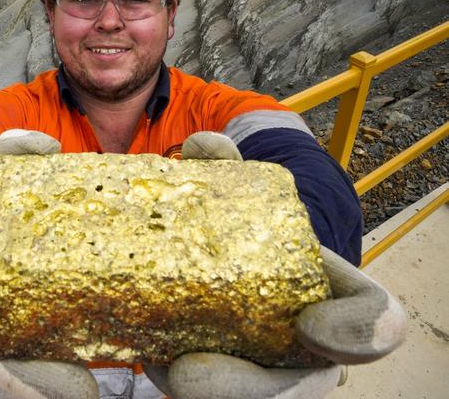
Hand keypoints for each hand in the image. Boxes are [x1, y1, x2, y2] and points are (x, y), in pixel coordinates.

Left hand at [144, 131, 407, 398]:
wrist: (231, 258)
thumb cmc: (250, 226)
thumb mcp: (243, 192)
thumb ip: (229, 167)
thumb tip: (205, 146)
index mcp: (333, 293)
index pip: (375, 319)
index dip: (359, 331)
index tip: (310, 326)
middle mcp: (310, 343)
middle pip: (297, 386)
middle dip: (246, 388)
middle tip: (185, 372)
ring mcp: (272, 368)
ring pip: (251, 396)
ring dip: (203, 392)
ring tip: (152, 366)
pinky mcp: (232, 378)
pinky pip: (212, 389)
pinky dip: (173, 375)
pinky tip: (145, 358)